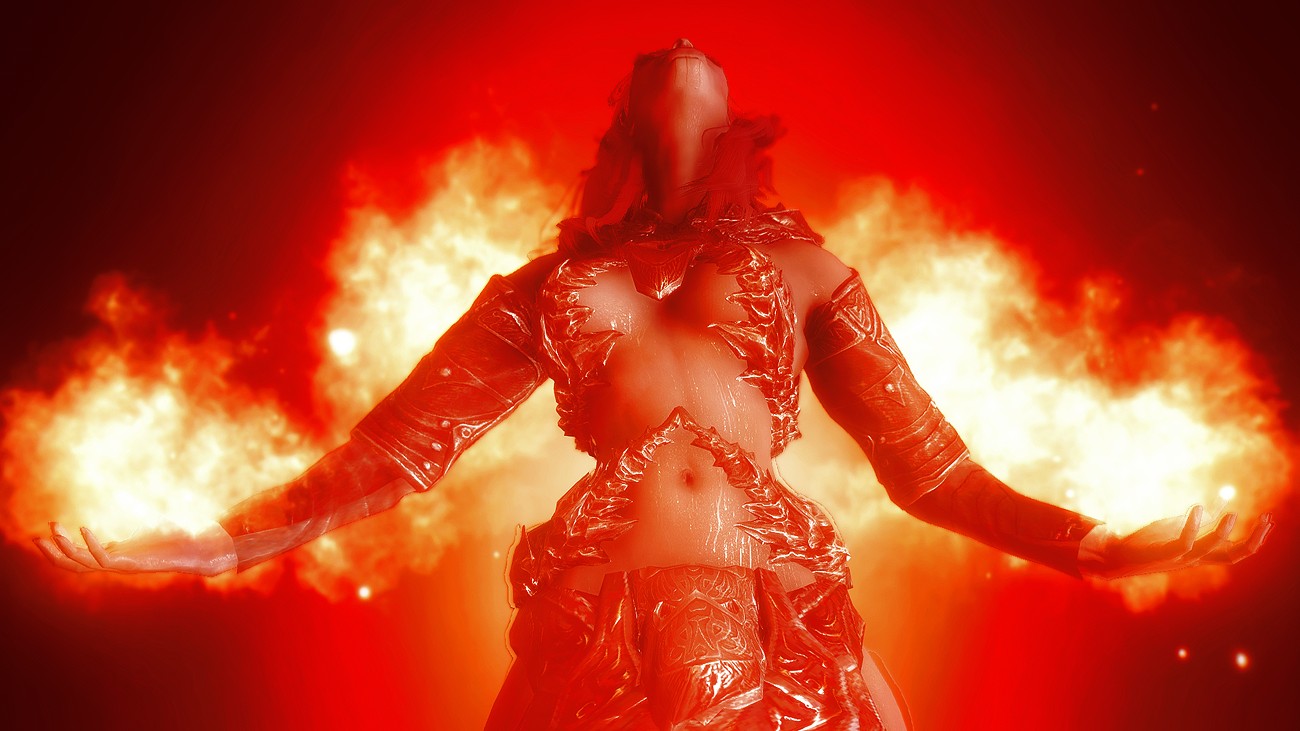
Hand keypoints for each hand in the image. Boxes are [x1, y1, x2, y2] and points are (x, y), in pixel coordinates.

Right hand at [34, 521, 237, 576]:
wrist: (201, 549)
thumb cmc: (178, 539)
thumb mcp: (148, 532)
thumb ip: (131, 532)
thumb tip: (119, 528)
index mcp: (116, 557)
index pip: (79, 558)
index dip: (61, 547)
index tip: (46, 530)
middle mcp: (116, 564)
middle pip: (74, 565)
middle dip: (54, 552)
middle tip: (36, 536)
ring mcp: (123, 566)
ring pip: (84, 564)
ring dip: (66, 548)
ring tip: (54, 528)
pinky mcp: (134, 566)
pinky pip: (105, 560)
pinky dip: (92, 544)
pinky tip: (84, 528)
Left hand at [1078, 505, 1273, 579]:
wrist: (1113, 556)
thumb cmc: (1144, 543)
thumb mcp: (1173, 528)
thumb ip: (1193, 523)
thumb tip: (1211, 511)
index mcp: (1200, 554)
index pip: (1236, 551)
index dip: (1256, 538)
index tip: (1270, 520)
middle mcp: (1194, 559)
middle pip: (1234, 556)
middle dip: (1255, 539)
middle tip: (1268, 519)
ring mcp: (1180, 559)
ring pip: (1211, 551)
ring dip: (1224, 533)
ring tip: (1233, 514)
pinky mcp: (1163, 554)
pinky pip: (1183, 542)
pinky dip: (1192, 525)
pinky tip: (1197, 508)